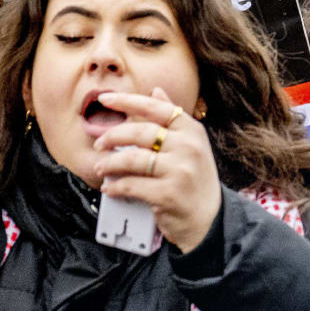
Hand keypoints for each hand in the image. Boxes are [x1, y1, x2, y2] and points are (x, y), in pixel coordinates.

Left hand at [92, 88, 221, 252]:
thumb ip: (173, 119)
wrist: (210, 220)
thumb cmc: (195, 181)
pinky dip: (115, 186)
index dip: (128, 101)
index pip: (157, 108)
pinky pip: (132, 185)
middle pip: (141, 132)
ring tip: (101, 168)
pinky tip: (110, 188)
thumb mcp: (191, 145)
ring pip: (132, 159)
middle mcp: (189, 148)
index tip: (105, 99)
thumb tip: (156, 90)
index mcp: (192, 131)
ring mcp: (180, 171)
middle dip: (113, 136)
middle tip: (99, 144)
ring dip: (110, 164)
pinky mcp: (169, 194)